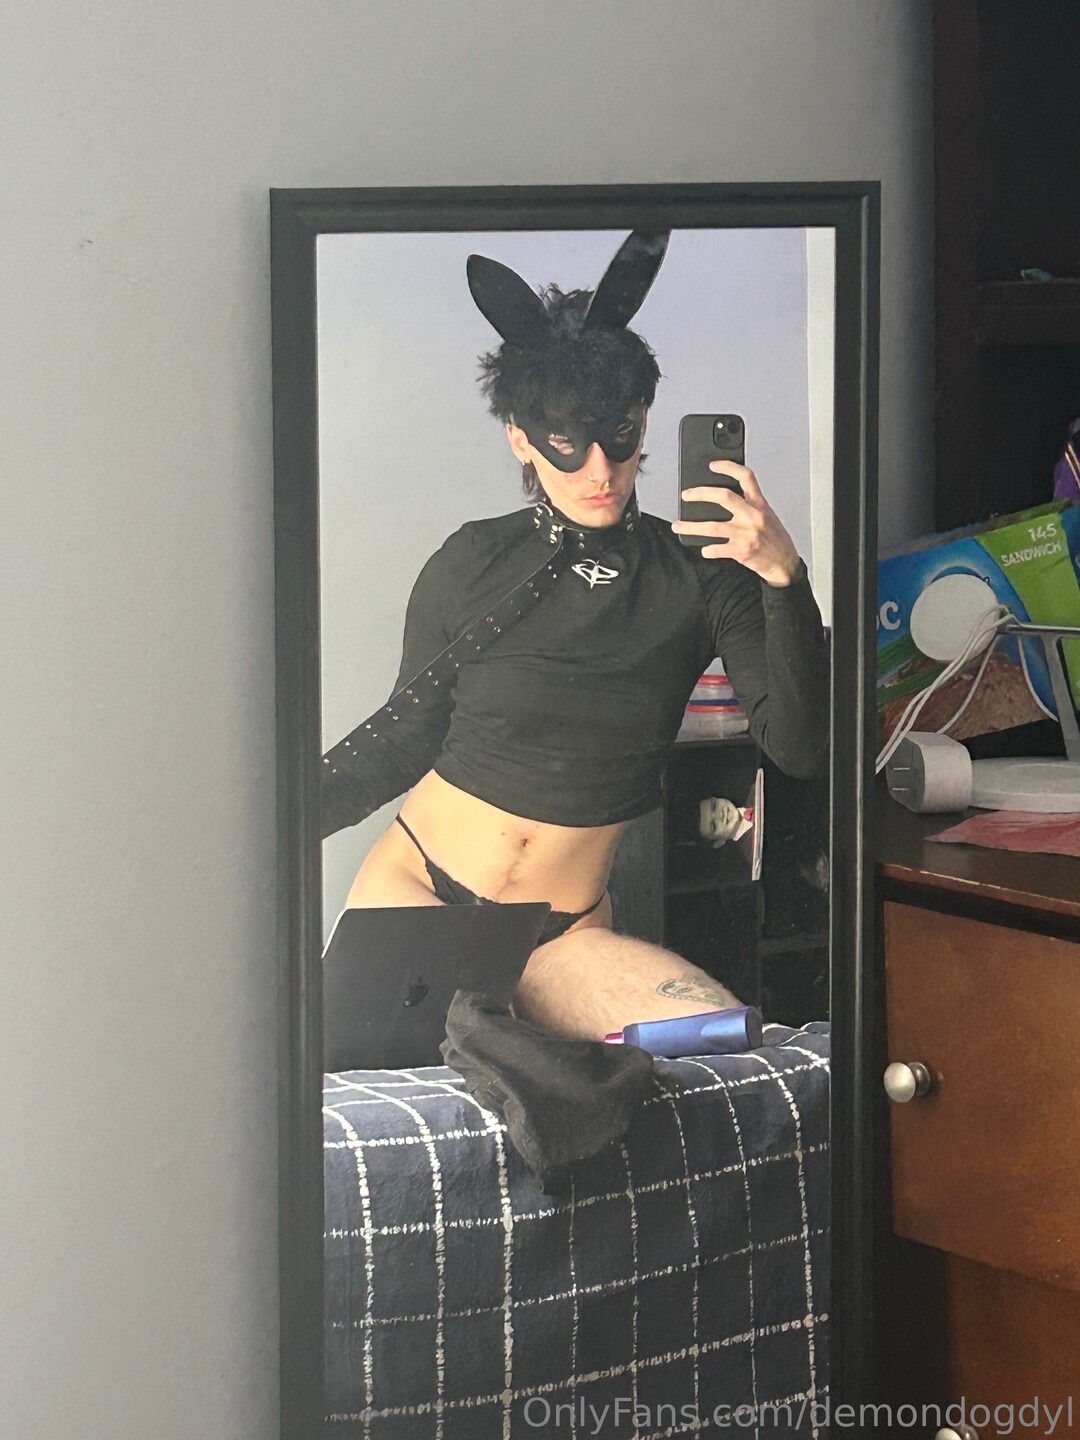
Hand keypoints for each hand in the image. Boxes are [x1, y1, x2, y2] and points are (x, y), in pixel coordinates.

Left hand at [673, 461, 799, 586]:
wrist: (784, 564)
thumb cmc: (775, 540)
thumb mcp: (767, 515)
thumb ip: (749, 505)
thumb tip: (723, 498)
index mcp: (760, 505)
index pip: (746, 477)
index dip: (729, 467)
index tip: (713, 465)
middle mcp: (753, 516)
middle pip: (724, 497)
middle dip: (701, 494)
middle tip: (687, 495)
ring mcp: (747, 534)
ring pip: (712, 527)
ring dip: (691, 526)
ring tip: (678, 525)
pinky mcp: (741, 551)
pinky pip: (717, 549)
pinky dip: (707, 550)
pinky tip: (704, 549)